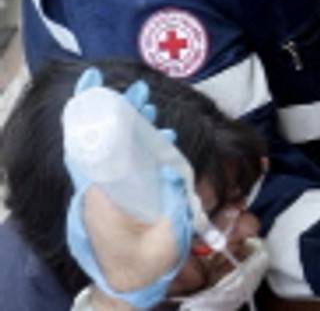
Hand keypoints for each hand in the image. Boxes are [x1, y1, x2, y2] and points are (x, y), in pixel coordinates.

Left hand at [64, 68, 192, 308]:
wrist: (129, 287)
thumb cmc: (144, 266)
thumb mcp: (165, 238)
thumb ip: (173, 205)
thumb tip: (175, 172)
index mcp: (100, 198)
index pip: (87, 150)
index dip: (91, 119)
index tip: (95, 90)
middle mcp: (97, 192)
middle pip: (99, 144)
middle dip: (116, 114)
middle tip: (135, 89)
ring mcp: (105, 195)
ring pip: (111, 152)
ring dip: (127, 127)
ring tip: (144, 103)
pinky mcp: (115, 199)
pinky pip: (119, 166)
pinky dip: (134, 146)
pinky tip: (154, 134)